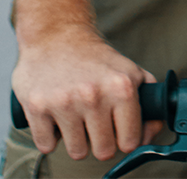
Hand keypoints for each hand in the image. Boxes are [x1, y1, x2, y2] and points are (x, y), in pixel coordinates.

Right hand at [12, 27, 159, 160]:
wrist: (56, 34)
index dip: (125, 139)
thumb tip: (148, 137)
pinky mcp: (37, 107)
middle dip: (100, 141)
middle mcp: (93, 95)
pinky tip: (55, 118)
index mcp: (121, 87)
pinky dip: (50, 136)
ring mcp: (63, 102)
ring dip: (75, 140)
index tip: (119, 132)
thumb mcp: (131, 72)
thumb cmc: (95, 59)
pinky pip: (47, 146)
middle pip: (104, 151)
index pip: (130, 142)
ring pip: (77, 152)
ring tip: (75, 118)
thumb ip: (149, 103)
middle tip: (95, 124)